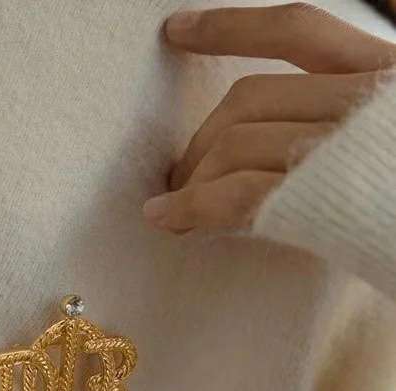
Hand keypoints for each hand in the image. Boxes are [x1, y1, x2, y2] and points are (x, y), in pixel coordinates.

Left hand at [143, 3, 395, 232]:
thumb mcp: (384, 130)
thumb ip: (362, 90)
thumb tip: (330, 70)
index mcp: (386, 77)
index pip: (296, 30)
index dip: (228, 25)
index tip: (176, 31)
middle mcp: (366, 103)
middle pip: (249, 101)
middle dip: (202, 140)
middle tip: (177, 176)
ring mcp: (344, 151)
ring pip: (239, 144)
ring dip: (193, 177)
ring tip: (169, 204)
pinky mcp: (326, 202)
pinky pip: (244, 194)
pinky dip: (195, 209)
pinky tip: (163, 219)